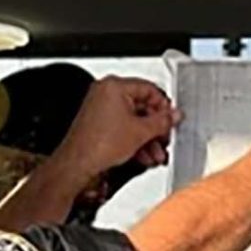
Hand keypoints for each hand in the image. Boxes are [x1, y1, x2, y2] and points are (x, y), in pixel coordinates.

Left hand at [55, 76, 179, 182]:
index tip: (171, 118)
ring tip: (156, 152)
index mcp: (114, 86)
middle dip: (155, 127)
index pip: (149, 89)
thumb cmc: (98, 145)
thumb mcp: (141, 132)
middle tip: (164, 137)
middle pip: (141, 106)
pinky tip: (143, 154)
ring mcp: (100, 108)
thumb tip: (173, 116)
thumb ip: (162, 122)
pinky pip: (122, 127)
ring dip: (147, 138)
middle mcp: (105, 93)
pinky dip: (134, 140)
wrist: (77, 164)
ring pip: (133, 120)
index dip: (164, 106)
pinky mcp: (97, 123)